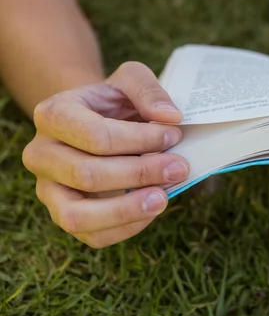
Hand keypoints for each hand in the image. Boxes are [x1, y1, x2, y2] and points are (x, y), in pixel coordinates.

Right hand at [22, 62, 189, 247]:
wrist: (98, 122)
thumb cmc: (115, 102)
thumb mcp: (132, 80)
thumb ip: (148, 90)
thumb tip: (169, 117)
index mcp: (53, 114)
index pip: (96, 136)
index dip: (140, 139)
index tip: (174, 135)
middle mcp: (41, 154)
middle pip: (87, 174)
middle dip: (140, 173)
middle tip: (180, 168)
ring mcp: (48, 190)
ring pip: (77, 215)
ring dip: (127, 210)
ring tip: (164, 199)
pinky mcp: (65, 216)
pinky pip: (92, 236)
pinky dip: (126, 228)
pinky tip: (152, 210)